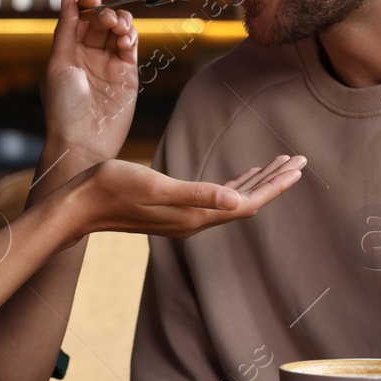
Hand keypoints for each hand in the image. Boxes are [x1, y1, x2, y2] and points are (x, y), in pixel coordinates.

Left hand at [41, 0, 138, 162]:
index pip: (80, 17)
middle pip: (101, 21)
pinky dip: (130, 36)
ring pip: (119, 30)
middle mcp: (88, 55)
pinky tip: (125, 40)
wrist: (83, 141)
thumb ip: (66, 29)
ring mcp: (109, 64)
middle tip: (106, 19)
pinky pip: (131, 46)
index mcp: (68, 50)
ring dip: (121, 22)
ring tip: (118, 28)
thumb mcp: (58, 63)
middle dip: (105, 13)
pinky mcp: (127, 74)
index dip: (87, 4)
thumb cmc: (63, 106)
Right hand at [62, 155, 305, 238]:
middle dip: (274, 181)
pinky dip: (234, 184)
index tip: (298, 168)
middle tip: (299, 161)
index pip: (248, 204)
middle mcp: (195, 219)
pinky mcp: (175, 207)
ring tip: (279, 163)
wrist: (80, 203)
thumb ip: (197, 195)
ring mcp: (185, 215)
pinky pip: (216, 197)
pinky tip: (240, 177)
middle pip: (246, 202)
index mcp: (195, 216)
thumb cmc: (113, 188)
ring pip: (233, 199)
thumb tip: (238, 203)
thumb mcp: (156, 186)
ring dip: (257, 181)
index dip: (275, 186)